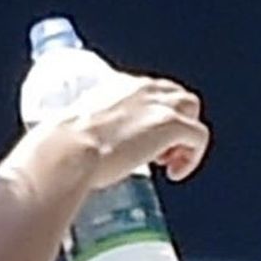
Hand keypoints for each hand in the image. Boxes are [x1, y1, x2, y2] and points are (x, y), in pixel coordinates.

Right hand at [65, 75, 209, 189]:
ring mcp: (160, 105)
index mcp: (117, 86)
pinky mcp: (172, 124)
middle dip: (173, 122)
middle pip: (176, 97)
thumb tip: (76, 156)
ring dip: (184, 136)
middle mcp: (142, 88)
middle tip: (157, 154)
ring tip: (168, 162)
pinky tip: (174, 174)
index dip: (150, 117)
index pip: (148, 92)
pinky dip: (192, 157)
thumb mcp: (73, 130)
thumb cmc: (61, 146)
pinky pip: (199, 137)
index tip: (139, 140)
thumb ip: (84, 134)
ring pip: (191, 110)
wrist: (68, 151)